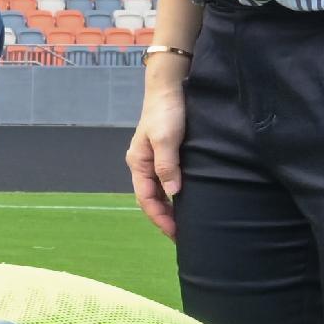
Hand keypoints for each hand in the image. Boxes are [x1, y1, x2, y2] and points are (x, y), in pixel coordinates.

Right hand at [127, 68, 186, 239]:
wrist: (169, 87)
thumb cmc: (167, 112)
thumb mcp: (166, 138)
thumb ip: (167, 165)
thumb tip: (172, 192)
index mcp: (138, 163)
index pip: (146, 199)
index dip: (160, 218)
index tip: (176, 233)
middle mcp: (143, 164)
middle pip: (151, 199)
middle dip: (164, 218)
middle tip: (183, 235)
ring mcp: (153, 159)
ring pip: (159, 192)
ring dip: (169, 208)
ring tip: (186, 223)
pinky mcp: (165, 154)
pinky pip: (167, 181)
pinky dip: (174, 195)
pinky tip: (186, 200)